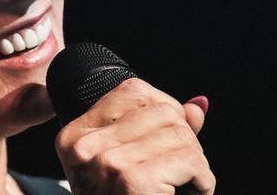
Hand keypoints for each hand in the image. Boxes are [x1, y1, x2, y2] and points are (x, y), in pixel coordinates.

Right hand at [55, 78, 215, 193]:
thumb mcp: (128, 164)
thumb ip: (161, 130)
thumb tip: (199, 105)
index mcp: (74, 135)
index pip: (133, 91)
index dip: (166, 111)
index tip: (170, 139)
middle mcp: (84, 146)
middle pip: (161, 111)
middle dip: (184, 138)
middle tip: (181, 169)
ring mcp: (104, 162)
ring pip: (180, 134)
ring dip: (194, 162)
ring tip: (184, 184)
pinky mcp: (131, 180)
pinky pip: (190, 160)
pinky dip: (202, 179)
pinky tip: (191, 192)